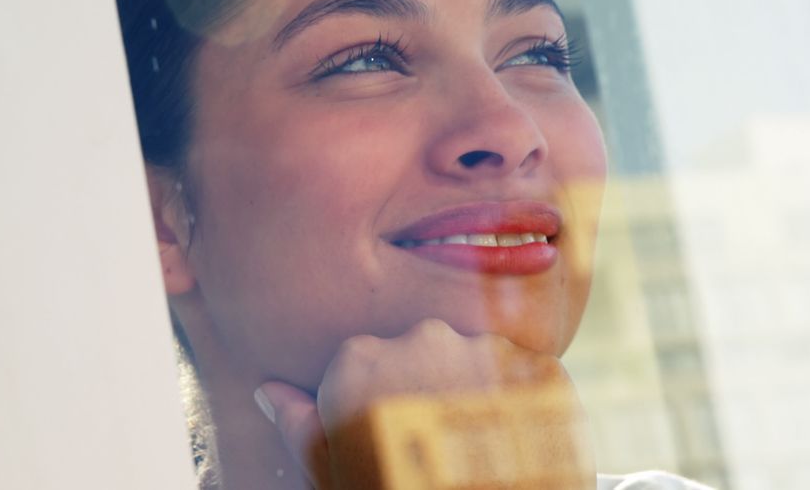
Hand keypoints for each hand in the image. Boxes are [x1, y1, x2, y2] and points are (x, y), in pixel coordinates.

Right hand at [255, 319, 590, 488]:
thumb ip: (299, 424)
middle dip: (424, 389)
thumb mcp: (330, 473)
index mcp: (360, 359)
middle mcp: (422, 336)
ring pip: (474, 360)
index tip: (383, 438)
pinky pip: (526, 376)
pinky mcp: (539, 367)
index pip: (362, 366)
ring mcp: (485, 347)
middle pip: (419, 355)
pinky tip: (511, 444)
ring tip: (474, 450)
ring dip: (474, 393)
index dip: (371, 405)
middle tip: (432, 446)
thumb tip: (271, 391)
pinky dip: (521, 404)